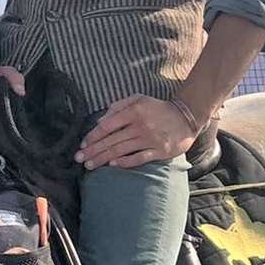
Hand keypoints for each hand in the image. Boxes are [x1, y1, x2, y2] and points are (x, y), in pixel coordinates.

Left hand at [76, 95, 195, 169]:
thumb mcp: (138, 99)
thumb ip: (118, 106)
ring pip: (121, 151)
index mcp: (134, 111)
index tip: (82, 144)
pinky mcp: (160, 151)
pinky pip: (139, 158)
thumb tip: (100, 120)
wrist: (186, 117)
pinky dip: (125, 162)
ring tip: (90, 166)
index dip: (93, 136)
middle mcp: (140, 126)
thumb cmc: (158, 108)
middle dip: (93, 151)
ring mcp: (150, 140)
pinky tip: (112, 165)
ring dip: (103, 159)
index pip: (107, 125)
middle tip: (79, 159)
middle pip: (111, 141)